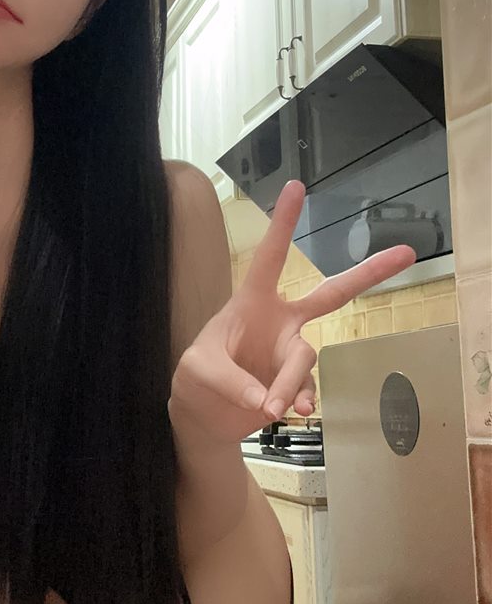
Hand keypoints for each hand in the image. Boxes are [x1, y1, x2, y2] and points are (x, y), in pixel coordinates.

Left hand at [168, 179, 416, 443]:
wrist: (204, 417)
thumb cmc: (196, 379)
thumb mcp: (198, 371)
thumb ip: (230, 381)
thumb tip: (268, 400)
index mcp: (251, 302)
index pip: (270, 257)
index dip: (284, 224)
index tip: (296, 186)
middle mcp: (279, 321)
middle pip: (331, 294)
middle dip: (368, 274)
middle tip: (407, 253)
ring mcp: (290, 351)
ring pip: (305, 357)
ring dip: (291, 382)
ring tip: (271, 406)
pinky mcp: (296, 381)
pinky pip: (308, 387)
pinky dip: (299, 400)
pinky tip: (291, 411)